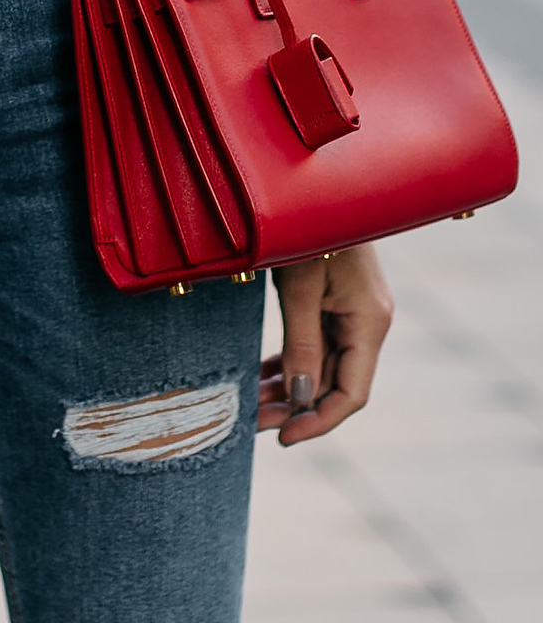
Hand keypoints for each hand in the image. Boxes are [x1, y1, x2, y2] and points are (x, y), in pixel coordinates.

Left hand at [258, 244, 393, 445]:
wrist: (323, 184)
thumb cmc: (312, 232)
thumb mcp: (299, 288)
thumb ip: (301, 344)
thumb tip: (299, 399)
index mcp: (369, 323)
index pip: (351, 394)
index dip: (317, 422)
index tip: (283, 438)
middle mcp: (367, 324)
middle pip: (333, 384)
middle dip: (294, 407)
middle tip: (252, 423)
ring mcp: (353, 313)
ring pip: (322, 367)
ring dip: (290, 388)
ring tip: (252, 405)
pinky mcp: (337, 303)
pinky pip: (316, 346)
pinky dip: (291, 363)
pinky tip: (263, 376)